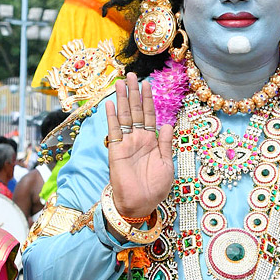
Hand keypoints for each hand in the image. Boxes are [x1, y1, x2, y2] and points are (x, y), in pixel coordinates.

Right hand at [106, 73, 173, 220]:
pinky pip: (114, 130)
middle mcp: (138, 139)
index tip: (147, 83)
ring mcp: (127, 143)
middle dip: (133, 92)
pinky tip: (110, 103)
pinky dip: (112, 116)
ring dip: (122, 99)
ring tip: (120, 82)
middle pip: (135, 110)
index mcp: (152, 141)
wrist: (141, 204)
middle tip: (130, 74)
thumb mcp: (167, 164)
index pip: (149, 115)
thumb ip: (166, 143)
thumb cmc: (155, 188)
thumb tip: (169, 124)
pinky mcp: (116, 150)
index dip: (148, 99)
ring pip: (124, 116)